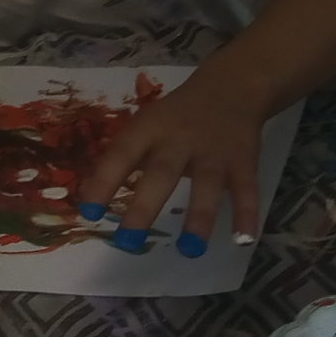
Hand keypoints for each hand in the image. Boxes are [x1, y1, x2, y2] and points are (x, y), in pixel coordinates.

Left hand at [76, 59, 265, 254]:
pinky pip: (246, 189)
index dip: (104, 181)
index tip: (88, 212)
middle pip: (162, 173)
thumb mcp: (147, 126)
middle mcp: (181, 139)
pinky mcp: (244, 160)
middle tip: (128, 241)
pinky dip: (247, 214)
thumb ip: (125, 159)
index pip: (122, 154)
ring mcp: (215, 151)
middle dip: (145, 207)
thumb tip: (90, 200)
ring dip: (199, 216)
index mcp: (150, 129)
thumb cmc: (177, 117)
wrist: (232, 86)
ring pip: (207, 184)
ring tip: (189, 249)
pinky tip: (243, 240)